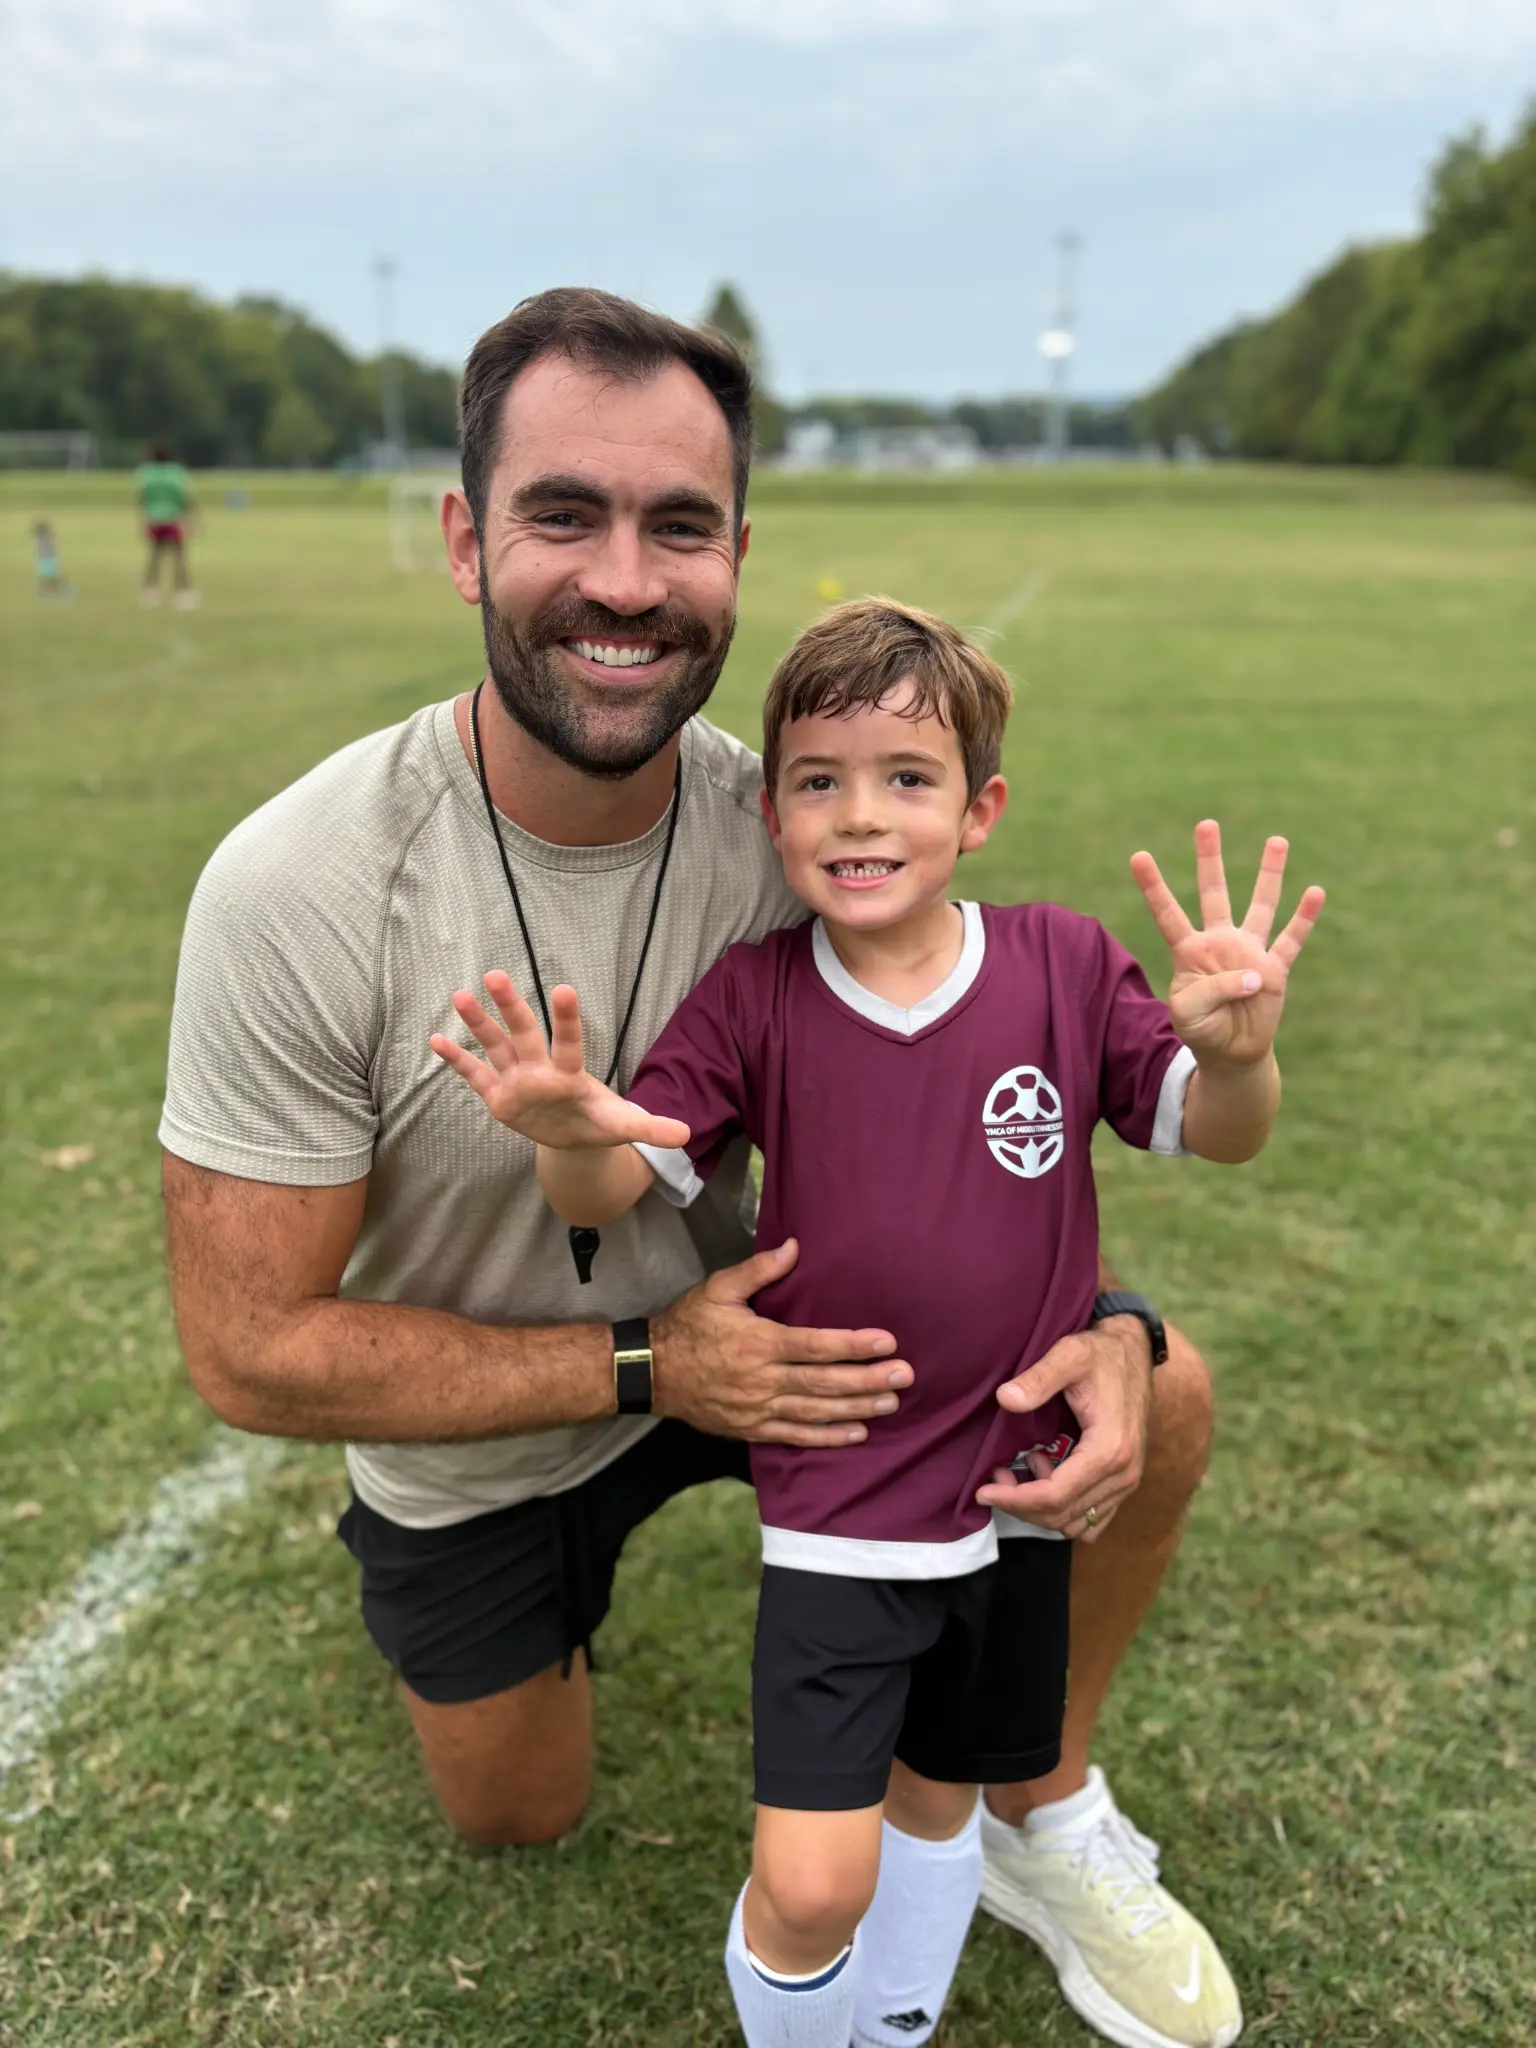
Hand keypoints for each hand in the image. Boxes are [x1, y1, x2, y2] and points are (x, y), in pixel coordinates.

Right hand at [429, 973, 689, 1150]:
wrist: (575, 1136)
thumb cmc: (599, 1122)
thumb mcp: (623, 1128)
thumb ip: (650, 1128)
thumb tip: (688, 1136)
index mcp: (570, 1074)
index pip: (569, 1043)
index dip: (568, 1018)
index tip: (565, 989)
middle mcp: (540, 1069)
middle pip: (525, 1033)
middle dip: (512, 1006)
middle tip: (497, 974)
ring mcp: (517, 1079)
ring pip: (496, 1046)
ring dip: (479, 1023)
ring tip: (461, 995)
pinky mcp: (499, 1096)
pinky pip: (475, 1075)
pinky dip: (456, 1060)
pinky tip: (436, 1039)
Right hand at [651, 1238, 915, 1448]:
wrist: (652, 1371)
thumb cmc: (688, 1325)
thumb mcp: (718, 1289)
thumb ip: (758, 1271)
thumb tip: (795, 1247)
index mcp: (758, 1342)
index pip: (816, 1345)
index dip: (854, 1345)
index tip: (887, 1342)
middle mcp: (762, 1379)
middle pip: (824, 1382)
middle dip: (867, 1380)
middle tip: (905, 1376)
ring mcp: (758, 1409)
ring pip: (816, 1411)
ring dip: (856, 1408)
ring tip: (891, 1403)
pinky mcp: (752, 1429)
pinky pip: (795, 1436)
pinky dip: (827, 1437)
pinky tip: (857, 1433)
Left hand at [975, 1318, 1152, 1541]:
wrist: (1133, 1353)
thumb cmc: (1100, 1353)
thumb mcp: (1068, 1355)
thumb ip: (1038, 1378)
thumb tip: (1005, 1398)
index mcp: (1110, 1450)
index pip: (1056, 1495)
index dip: (1015, 1499)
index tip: (982, 1491)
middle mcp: (1124, 1474)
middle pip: (1063, 1515)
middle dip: (1021, 1503)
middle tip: (994, 1474)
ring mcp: (1127, 1482)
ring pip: (1076, 1522)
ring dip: (1040, 1507)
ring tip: (1018, 1469)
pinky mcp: (1124, 1482)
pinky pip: (1092, 1518)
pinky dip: (1062, 1508)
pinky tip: (1045, 1473)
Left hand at [1130, 821, 1323, 1066]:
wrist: (1231, 1052)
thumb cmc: (1201, 1029)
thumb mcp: (1190, 1013)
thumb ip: (1214, 990)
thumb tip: (1255, 974)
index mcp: (1189, 950)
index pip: (1167, 913)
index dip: (1153, 886)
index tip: (1138, 856)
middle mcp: (1219, 942)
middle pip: (1213, 893)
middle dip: (1209, 859)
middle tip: (1206, 824)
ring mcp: (1249, 952)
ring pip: (1260, 904)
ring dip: (1269, 874)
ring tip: (1276, 840)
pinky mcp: (1276, 969)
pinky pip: (1291, 938)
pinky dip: (1304, 917)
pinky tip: (1315, 891)